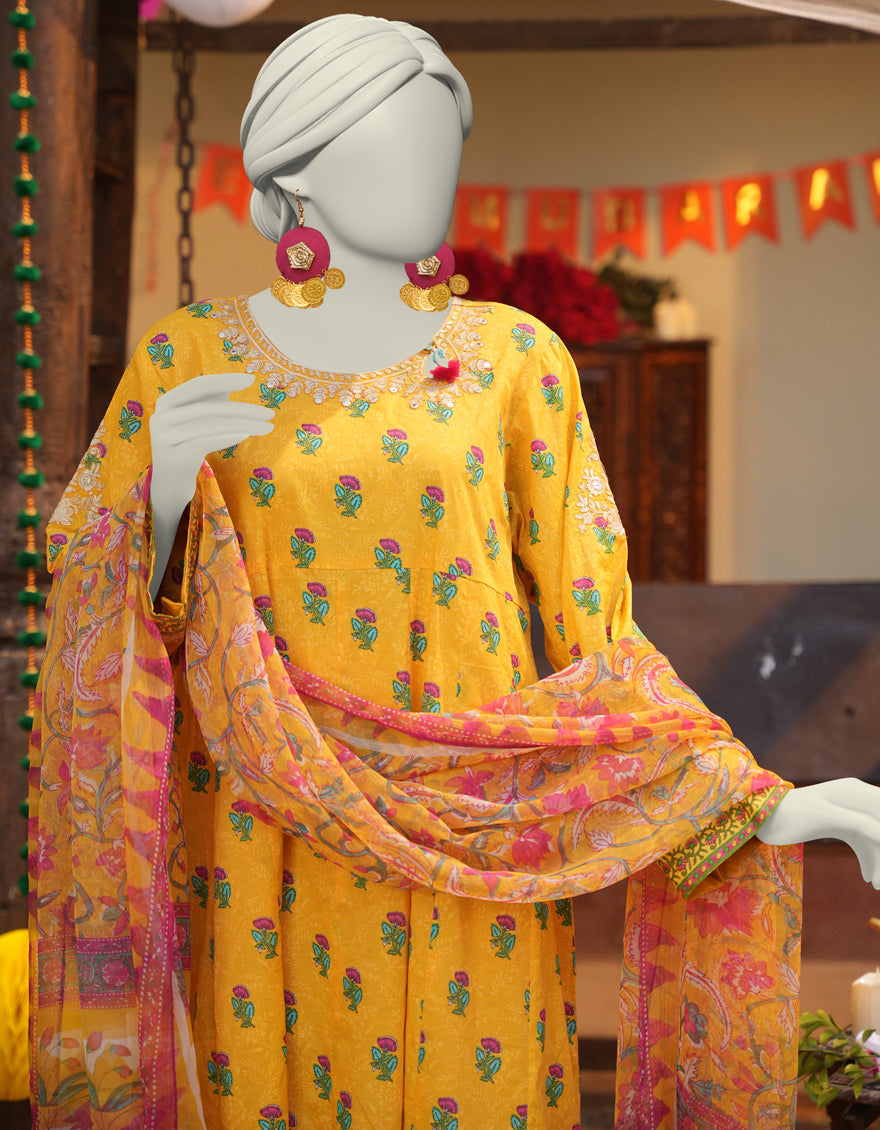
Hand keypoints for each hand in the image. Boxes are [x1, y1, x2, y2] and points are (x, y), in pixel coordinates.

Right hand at [148, 371, 275, 519]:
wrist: (170, 479)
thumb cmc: (188, 441)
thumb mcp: (197, 417)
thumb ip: (212, 398)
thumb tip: (240, 378)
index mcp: (166, 401)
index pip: (198, 385)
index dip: (224, 380)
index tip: (251, 379)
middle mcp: (161, 417)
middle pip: (208, 407)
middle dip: (242, 409)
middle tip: (269, 413)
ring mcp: (165, 438)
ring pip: (210, 426)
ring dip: (242, 425)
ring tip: (266, 427)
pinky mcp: (175, 457)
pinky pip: (205, 443)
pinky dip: (226, 437)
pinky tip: (245, 435)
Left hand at [756, 778, 879, 887]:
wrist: (757, 816)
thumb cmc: (787, 814)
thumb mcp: (824, 818)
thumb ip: (858, 823)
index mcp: (853, 792)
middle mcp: (855, 798)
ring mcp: (847, 811)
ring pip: (874, 838)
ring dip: (879, 859)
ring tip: (877, 885)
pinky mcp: (838, 823)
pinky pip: (863, 842)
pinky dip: (869, 859)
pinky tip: (869, 879)